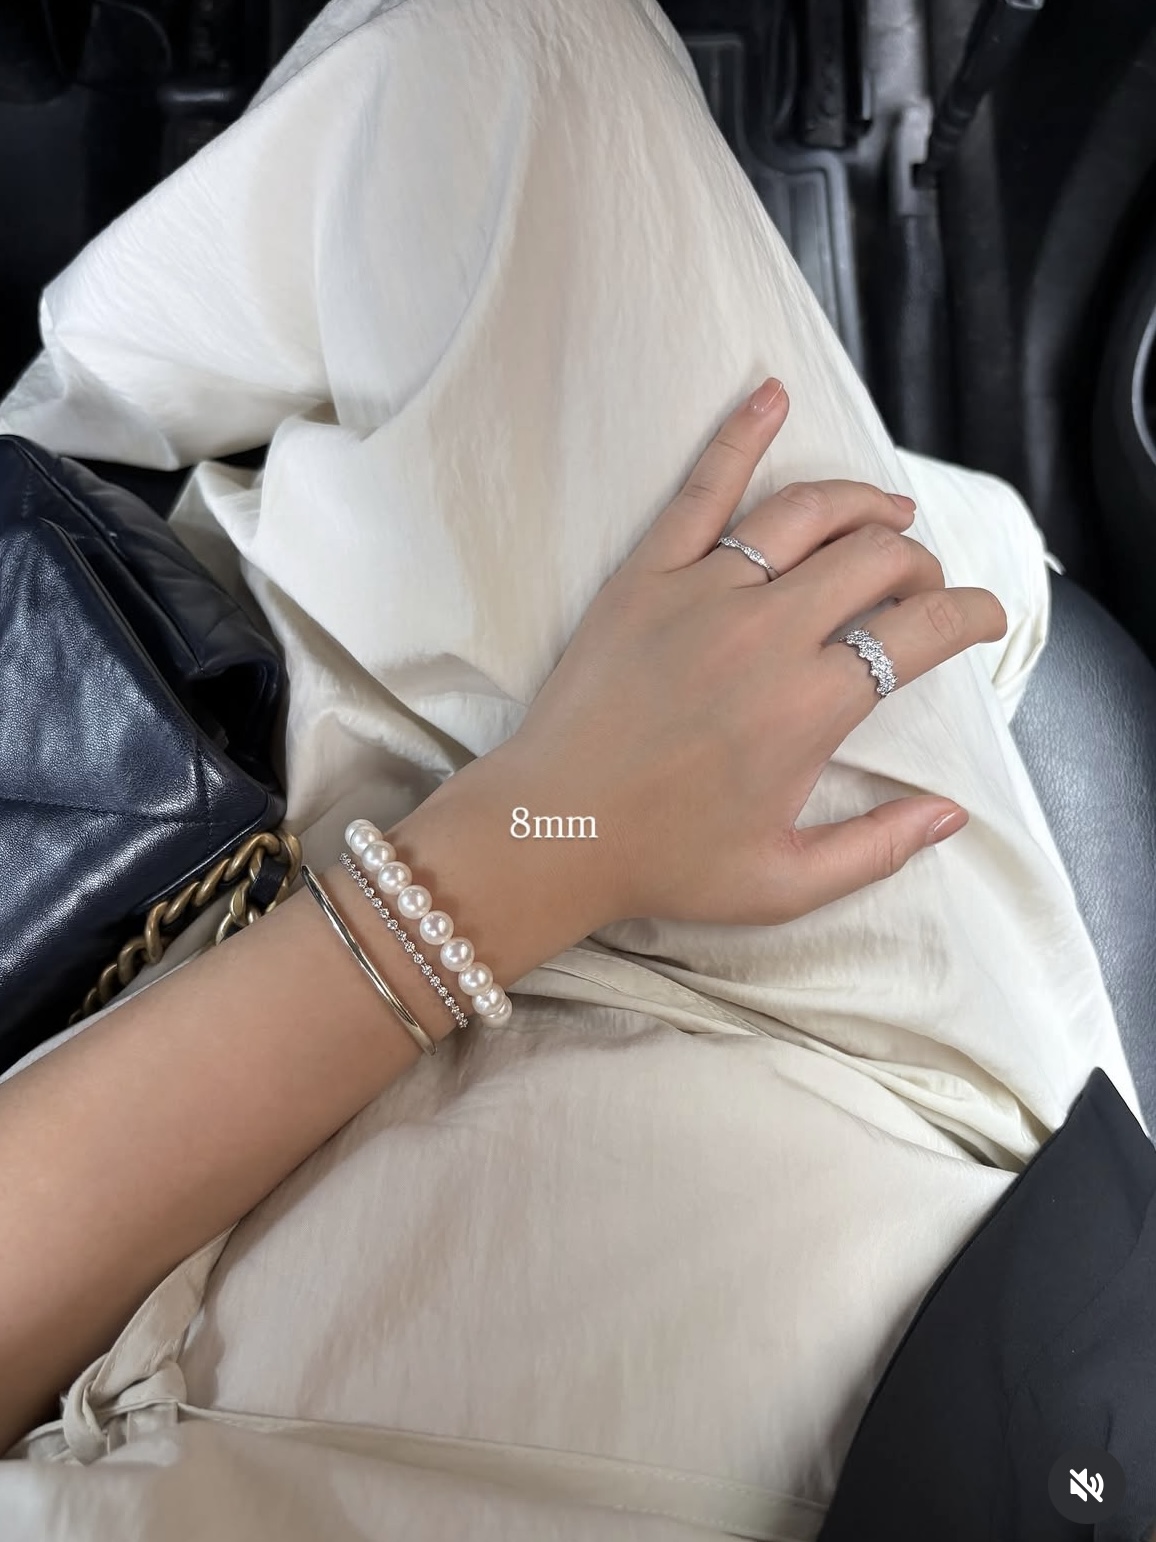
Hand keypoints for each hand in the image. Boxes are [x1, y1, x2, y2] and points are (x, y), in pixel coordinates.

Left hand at [496, 377, 1007, 927]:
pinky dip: (738, 434)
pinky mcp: (644, 576)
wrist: (551, 832)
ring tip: (887, 513)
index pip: (922, 629)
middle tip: (921, 584)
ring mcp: (703, 594)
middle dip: (920, 563)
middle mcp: (767, 635)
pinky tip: (768, 394)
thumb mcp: (785, 883)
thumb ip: (878, 849)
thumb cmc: (664, 861)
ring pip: (807, 514)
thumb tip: (951, 815)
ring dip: (862, 505)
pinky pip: (701, 488)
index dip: (971, 615)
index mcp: (812, 706)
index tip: (983, 620)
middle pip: (876, 559)